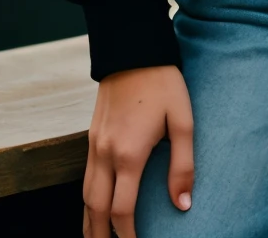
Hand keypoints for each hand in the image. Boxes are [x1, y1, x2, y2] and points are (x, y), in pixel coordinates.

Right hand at [83, 65, 193, 237]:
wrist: (133, 48)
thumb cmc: (163, 83)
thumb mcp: (182, 121)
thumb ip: (182, 166)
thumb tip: (183, 205)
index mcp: (129, 154)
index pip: (121, 211)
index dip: (128, 235)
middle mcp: (105, 154)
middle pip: (96, 209)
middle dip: (102, 235)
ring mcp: (95, 144)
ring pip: (85, 194)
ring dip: (90, 220)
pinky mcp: (91, 134)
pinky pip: (85, 176)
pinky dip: (87, 198)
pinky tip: (96, 203)